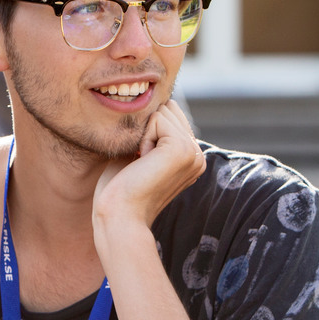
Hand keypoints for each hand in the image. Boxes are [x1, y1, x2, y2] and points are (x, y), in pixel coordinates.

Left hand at [92, 101, 205, 236]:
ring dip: (145, 134)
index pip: (171, 115)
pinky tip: (144, 162)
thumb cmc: (121, 190)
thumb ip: (152, 133)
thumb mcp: (140, 155)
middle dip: (147, 129)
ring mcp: (194, 152)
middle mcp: (198, 156)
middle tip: (142, 163)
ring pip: (163, 111)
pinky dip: (143, 137)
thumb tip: (153, 103)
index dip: (147, 131)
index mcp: (192, 158)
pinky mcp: (182, 149)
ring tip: (143, 164)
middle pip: (169, 109)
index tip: (142, 164)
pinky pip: (157, 118)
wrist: (120, 216)